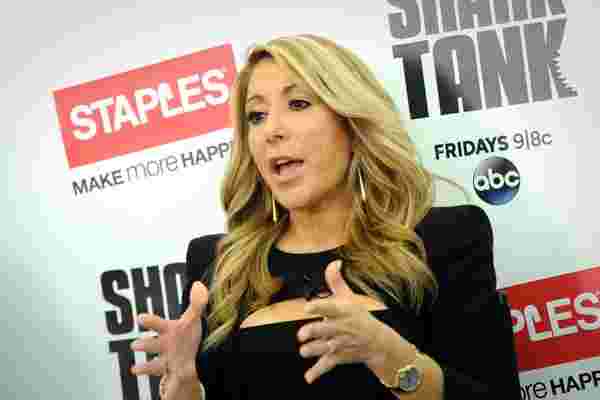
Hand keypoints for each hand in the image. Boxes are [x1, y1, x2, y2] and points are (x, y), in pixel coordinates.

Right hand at [130, 281, 208, 397]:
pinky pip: (163, 377)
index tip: (141, 318)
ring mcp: (168, 359)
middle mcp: (167, 345)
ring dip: (146, 365)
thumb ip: (197, 303)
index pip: (160, 324)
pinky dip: (156, 380)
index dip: (150, 322)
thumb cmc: (191, 337)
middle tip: (135, 345)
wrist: (195, 358)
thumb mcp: (195, 319)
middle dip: (145, 345)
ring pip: (156, 362)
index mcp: (171, 331)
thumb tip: (198, 285)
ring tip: (134, 368)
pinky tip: (142, 378)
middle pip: (155, 344)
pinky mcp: (171, 372)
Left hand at [297, 260, 391, 383]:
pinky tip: (308, 377)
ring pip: (324, 348)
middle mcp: (341, 327)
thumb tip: (333, 262)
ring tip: (305, 350)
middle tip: (302, 334)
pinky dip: (317, 372)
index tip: (308, 308)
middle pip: (325, 330)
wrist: (378, 342)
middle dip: (313, 333)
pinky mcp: (338, 356)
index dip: (319, 306)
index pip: (330, 306)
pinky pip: (327, 365)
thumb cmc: (360, 317)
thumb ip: (336, 281)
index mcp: (343, 310)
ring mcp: (340, 343)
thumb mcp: (350, 297)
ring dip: (313, 350)